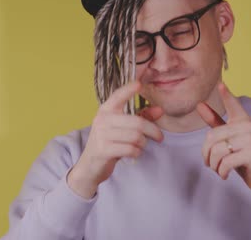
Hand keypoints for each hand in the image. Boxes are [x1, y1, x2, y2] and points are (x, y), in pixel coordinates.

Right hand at [68, 81, 163, 197]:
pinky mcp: (103, 150)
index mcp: (106, 110)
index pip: (118, 95)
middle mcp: (102, 119)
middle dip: (153, 131)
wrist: (90, 166)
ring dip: (143, 144)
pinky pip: (130, 149)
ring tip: (140, 146)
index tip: (139, 84)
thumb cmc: (110, 143)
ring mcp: (101, 134)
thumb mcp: (124, 128)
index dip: (129, 89)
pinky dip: (137, 152)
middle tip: (160, 137)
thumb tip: (160, 110)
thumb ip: (142, 118)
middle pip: (137, 122)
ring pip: (136, 137)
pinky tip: (133, 153)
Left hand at [197, 83, 250, 206]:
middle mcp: (248, 127)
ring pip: (217, 151)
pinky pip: (225, 162)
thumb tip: (199, 104)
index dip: (227, 94)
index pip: (234, 104)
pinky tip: (225, 175)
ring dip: (213, 165)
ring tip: (218, 169)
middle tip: (210, 163)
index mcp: (243, 121)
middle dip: (206, 154)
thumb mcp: (230, 140)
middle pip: (212, 137)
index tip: (220, 84)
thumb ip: (215, 123)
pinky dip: (221, 172)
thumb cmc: (245, 158)